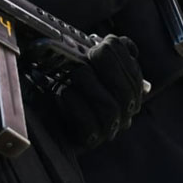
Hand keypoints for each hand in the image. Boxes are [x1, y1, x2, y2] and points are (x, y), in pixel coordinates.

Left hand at [56, 35, 143, 149]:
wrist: (49, 112)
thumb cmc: (71, 82)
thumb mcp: (89, 61)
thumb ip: (105, 51)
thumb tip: (111, 42)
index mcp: (132, 86)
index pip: (134, 70)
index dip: (118, 55)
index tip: (98, 46)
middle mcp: (126, 109)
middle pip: (127, 91)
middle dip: (105, 69)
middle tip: (86, 57)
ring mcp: (111, 127)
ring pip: (111, 110)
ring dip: (90, 87)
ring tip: (72, 75)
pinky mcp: (89, 140)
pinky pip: (89, 127)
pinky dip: (76, 106)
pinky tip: (64, 93)